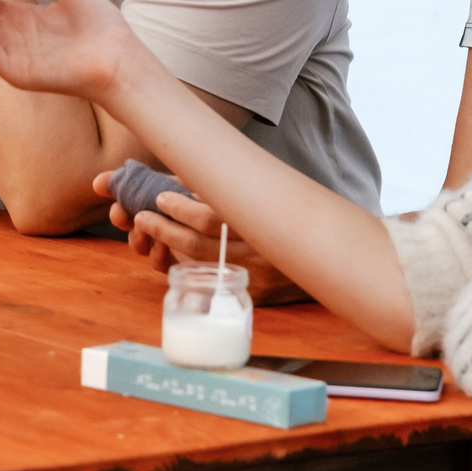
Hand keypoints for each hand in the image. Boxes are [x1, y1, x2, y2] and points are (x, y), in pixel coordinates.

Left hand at [96, 173, 308, 302]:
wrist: (328, 254)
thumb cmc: (288, 215)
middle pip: (197, 244)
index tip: (161, 196)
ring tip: (152, 231)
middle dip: (164, 229)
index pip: (209, 217)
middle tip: (143, 216)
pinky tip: (178, 255)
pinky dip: (192, 267)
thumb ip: (228, 187)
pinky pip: (214, 282)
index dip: (180, 207)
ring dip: (171, 248)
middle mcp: (256, 252)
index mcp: (258, 221)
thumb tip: (186, 174)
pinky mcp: (255, 296)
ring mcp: (254, 278)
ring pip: (201, 265)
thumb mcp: (266, 194)